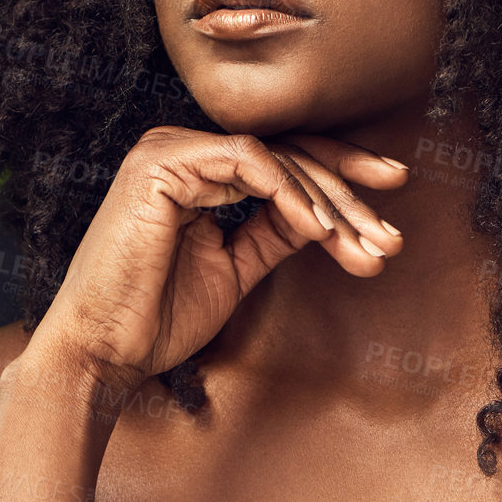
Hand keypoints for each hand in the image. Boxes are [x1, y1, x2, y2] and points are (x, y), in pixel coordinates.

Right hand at [24, 125, 407, 385]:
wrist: (106, 351)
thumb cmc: (157, 317)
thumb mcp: (236, 269)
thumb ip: (275, 233)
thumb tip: (328, 215)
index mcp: (198, 172)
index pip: (284, 159)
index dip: (342, 173)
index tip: (394, 192)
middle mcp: (183, 151)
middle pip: (288, 154)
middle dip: (349, 194)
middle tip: (392, 235)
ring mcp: (169, 150)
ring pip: (275, 158)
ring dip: (328, 203)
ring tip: (363, 246)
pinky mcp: (161, 163)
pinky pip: (246, 163)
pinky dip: (288, 193)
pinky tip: (319, 231)